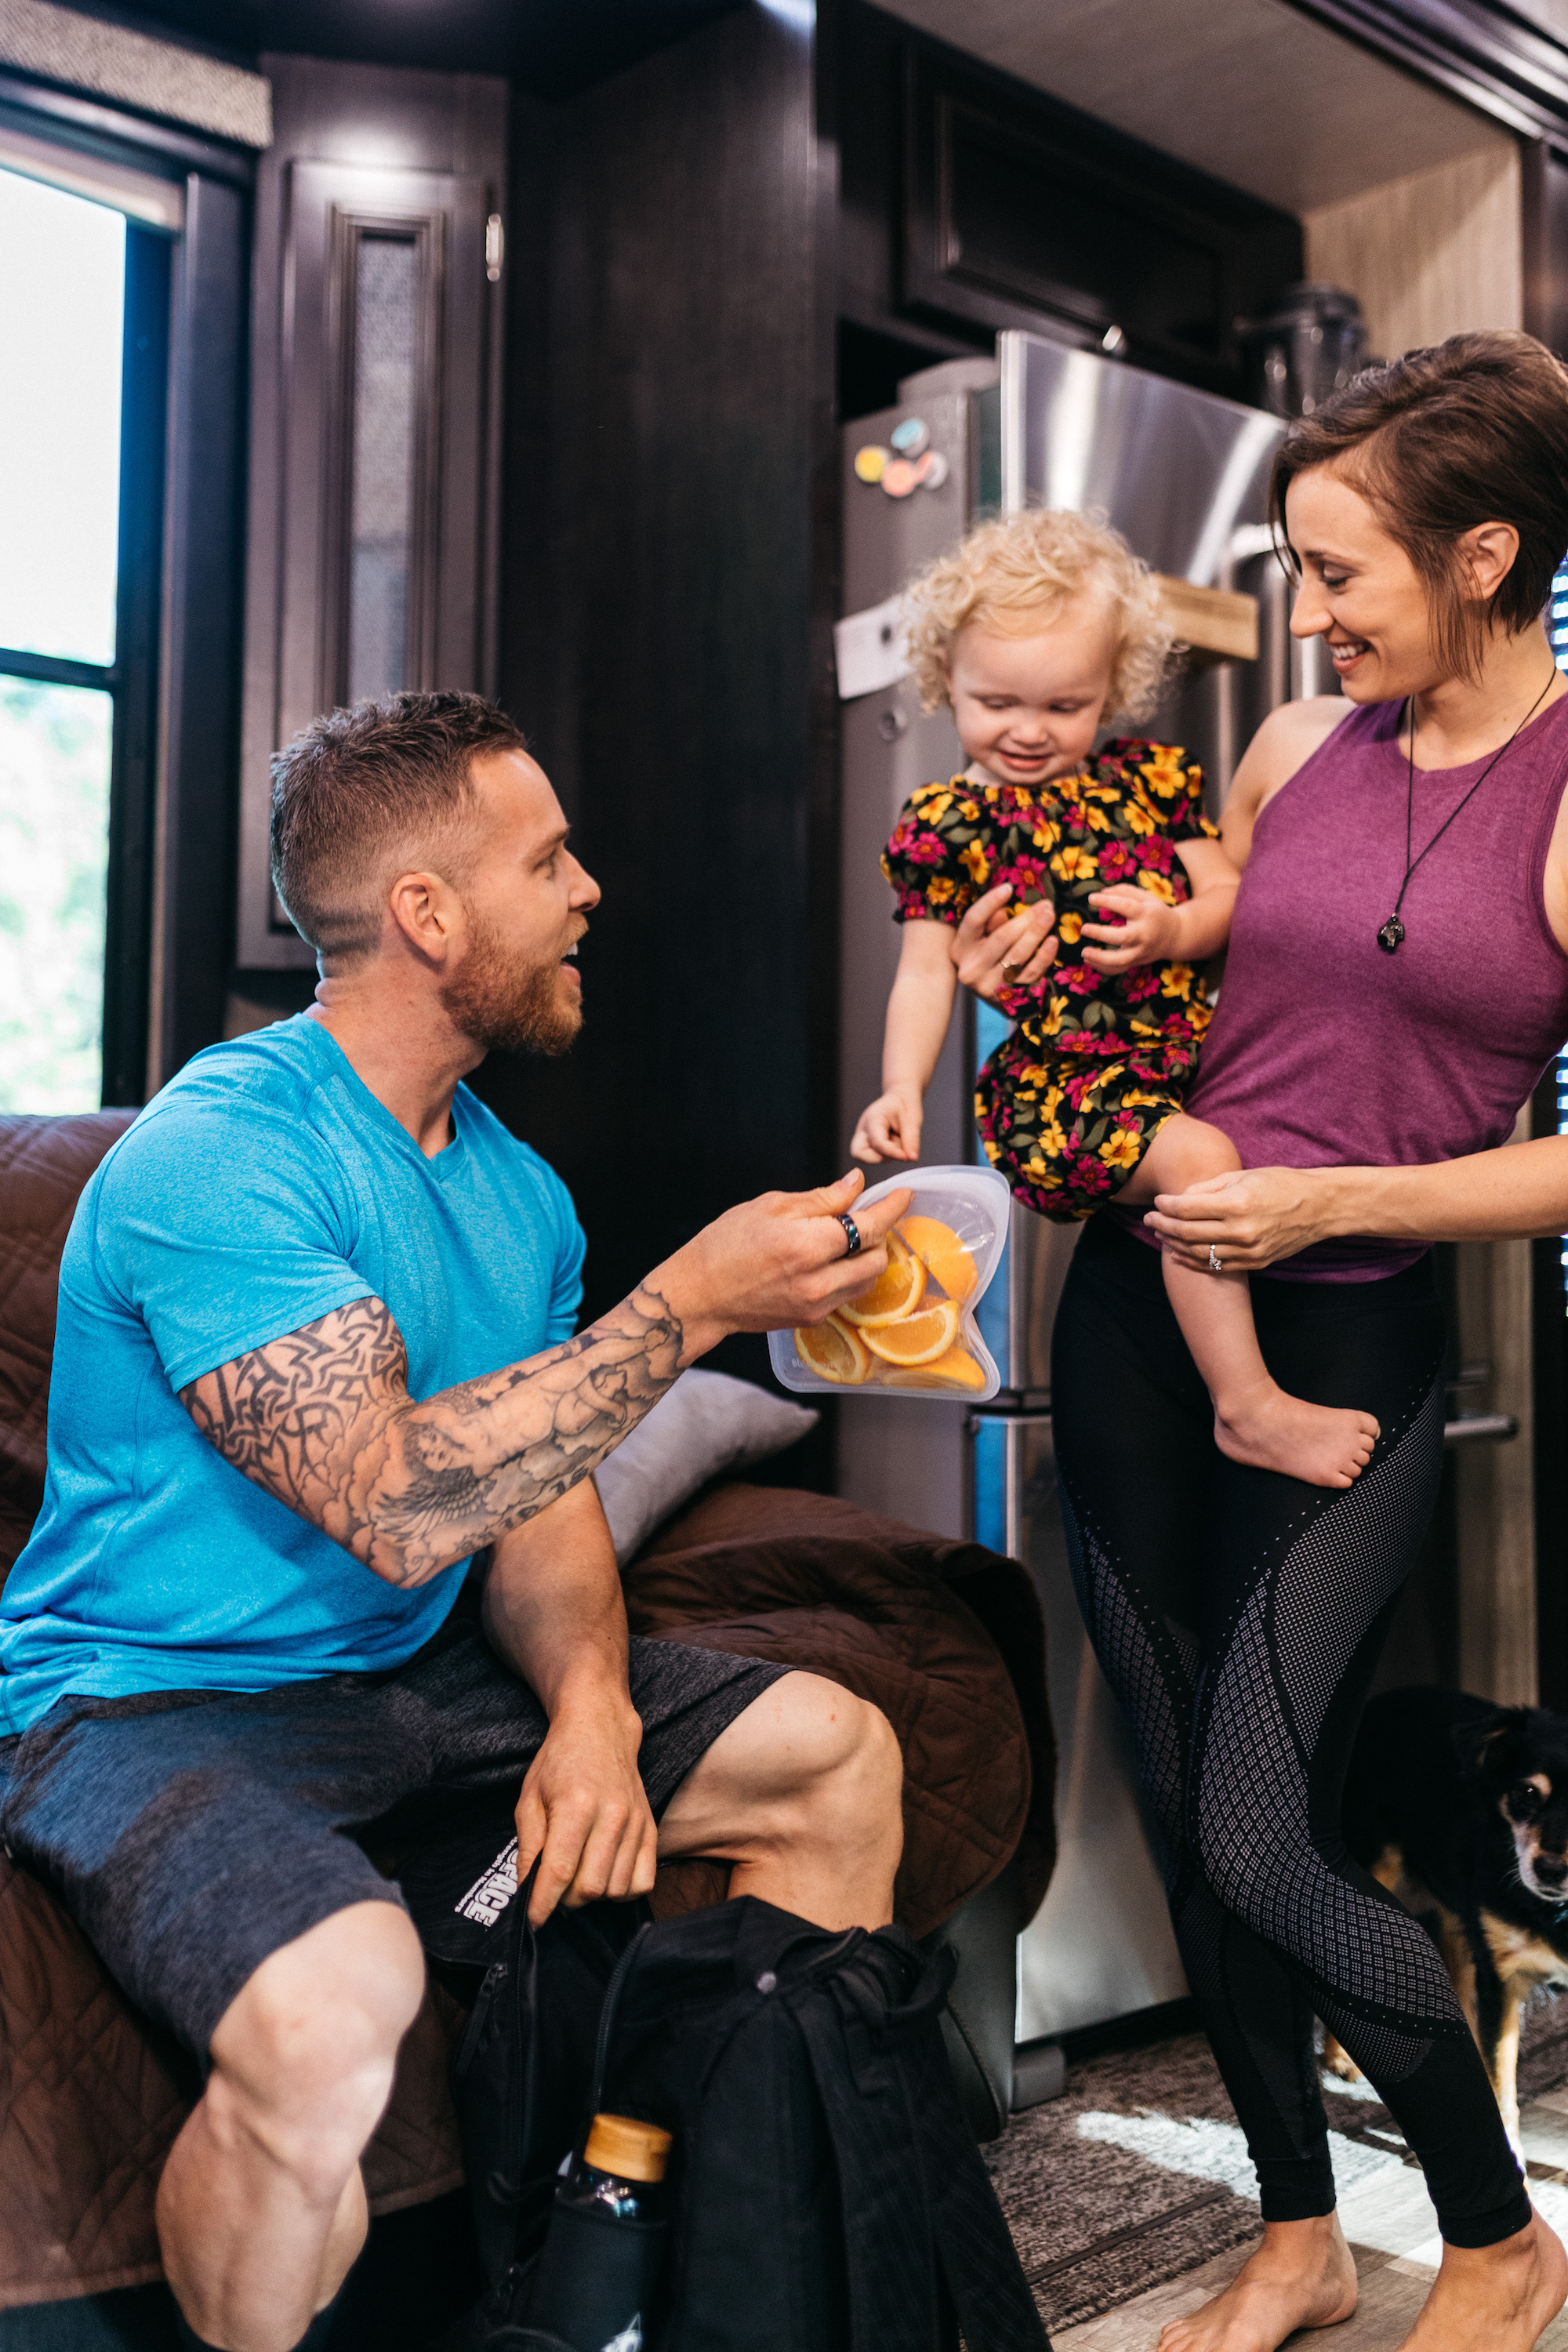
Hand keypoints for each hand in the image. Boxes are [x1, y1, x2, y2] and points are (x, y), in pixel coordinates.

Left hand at [515, 1687, 657, 1924]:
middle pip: (589, 1888)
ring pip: (615, 1889)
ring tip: (579, 1875)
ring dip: (593, 1895)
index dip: (543, 1903)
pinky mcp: (651, 1828)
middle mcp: (611, 1816)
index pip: (559, 1871)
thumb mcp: (529, 1798)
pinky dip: (622, 1890)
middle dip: (566, 1900)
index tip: (533, 1921)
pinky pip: (643, 1882)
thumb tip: (525, 1890)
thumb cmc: (559, 1763)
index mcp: (575, 1806)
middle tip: (554, 1887)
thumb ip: (528, 1846)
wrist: (600, 1730)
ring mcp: (635, 1823)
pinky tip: (606, 1874)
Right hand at [654, 1170, 914, 1356]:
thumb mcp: (769, 1207)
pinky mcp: (812, 1319)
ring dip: (868, 1257)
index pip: (869, 1226)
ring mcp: (817, 1304)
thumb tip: (856, 1184)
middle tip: (865, 1215)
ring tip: (849, 1239)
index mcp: (807, 1246)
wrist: (699, 1296)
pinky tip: (832, 1262)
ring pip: (867, 1280)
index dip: (892, 1207)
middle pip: (876, 1256)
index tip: (903, 1194)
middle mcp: (819, 1281)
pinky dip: (851, 1276)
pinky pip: (848, 1295)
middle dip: (879, 1233)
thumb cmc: (724, 1245)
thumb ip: (820, 1198)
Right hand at [851, 1085, 922, 1163]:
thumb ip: (911, 1139)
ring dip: (889, 1154)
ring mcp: (863, 1138)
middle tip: (898, 1142)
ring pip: (871, 1157)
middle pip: (860, 1154)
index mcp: (872, 1118)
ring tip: (897, 1137)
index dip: (892, 1152)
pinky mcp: (867, 1145)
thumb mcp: (912, 1119)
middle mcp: (863, 1129)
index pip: (877, 1142)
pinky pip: (876, 1157)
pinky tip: (892, 1141)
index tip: (906, 1156)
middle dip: (883, 1155)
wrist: (899, 1099)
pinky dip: (888, 1154)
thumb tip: (911, 1158)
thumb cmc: (904, 1105)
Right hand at [953, 884, 1056, 1003]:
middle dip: (1026, 919)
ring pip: (1017, 956)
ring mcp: (989, 986)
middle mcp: (971, 969)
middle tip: (1045, 905)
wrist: (989, 992)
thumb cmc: (985, 954)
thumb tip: (1005, 912)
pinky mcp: (1008, 998)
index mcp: (960, 948)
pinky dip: (1044, 957)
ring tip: (1050, 916)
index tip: (1008, 888)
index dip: (990, 903)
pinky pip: (1030, 973)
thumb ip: (990, 922)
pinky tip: (1053, 941)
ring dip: (1037, 933)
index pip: (974, 921)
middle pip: (1001, 938)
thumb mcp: (980, 937)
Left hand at [1080, 885, 1179, 970]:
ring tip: (1084, 952)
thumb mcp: (1146, 897)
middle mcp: (1144, 934)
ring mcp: (1141, 951)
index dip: (1108, 901)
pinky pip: (1119, 969)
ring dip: (1100, 959)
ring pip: (1121, 960)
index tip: (1091, 898)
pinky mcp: (1137, 962)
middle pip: (1123, 937)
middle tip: (1084, 929)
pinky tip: (1089, 961)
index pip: (1126, 906)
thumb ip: (1125, 891)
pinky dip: (1103, 968)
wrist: (1175, 936)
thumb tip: (1102, 892)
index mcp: (1146, 914)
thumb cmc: (1155, 913)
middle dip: (1101, 934)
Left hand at [1143, 1165, 1340, 1270]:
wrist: (1319, 1207)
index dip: (1166, 1206)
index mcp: (1237, 1203)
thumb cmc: (1280, 1183)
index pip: (1186, 1209)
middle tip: (1149, 1220)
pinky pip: (1216, 1266)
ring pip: (1198, 1253)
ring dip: (1174, 1245)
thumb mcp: (1243, 1175)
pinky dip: (1194, 1262)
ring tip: (1161, 1236)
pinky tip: (1180, 1255)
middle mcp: (1241, 1230)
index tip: (1157, 1202)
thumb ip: (1208, 1187)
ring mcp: (1249, 1250)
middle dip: (1162, 1226)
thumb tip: (1179, 1198)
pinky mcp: (1255, 1262)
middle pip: (1187, 1233)